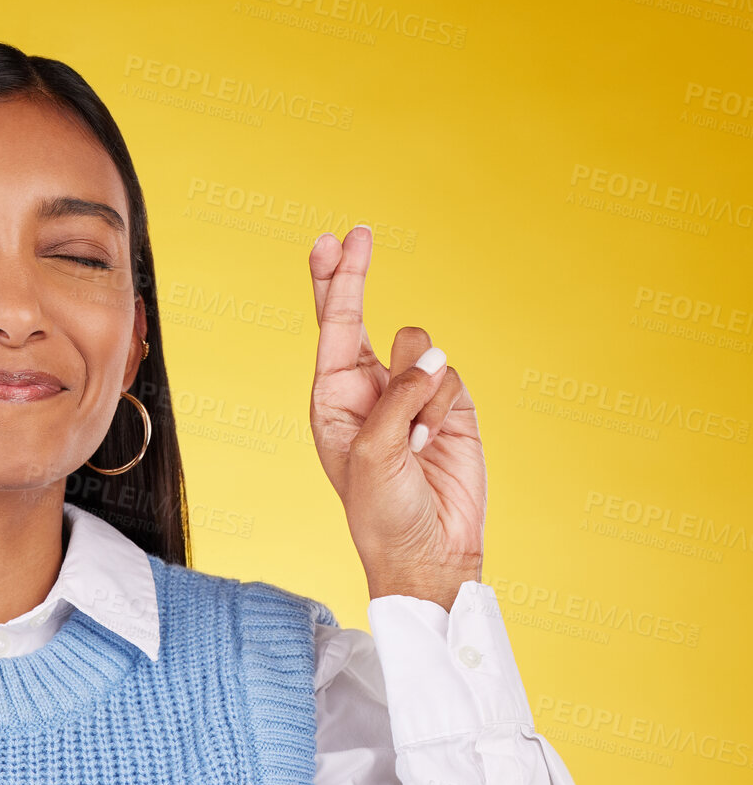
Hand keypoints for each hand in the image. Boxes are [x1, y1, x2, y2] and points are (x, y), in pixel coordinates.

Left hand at [307, 225, 484, 610]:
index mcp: (332, 401)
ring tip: (415, 438)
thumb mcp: (374, 454)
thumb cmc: (383, 513)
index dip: (334, 282)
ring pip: (421, 349)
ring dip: (421, 388)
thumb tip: (430, 359)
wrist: (429, 550)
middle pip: (359, 317)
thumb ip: (396, 399)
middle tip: (355, 234)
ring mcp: (409, 397)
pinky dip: (445, 407)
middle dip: (353, 277)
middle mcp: (367, 391)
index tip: (333, 241)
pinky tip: (435, 445)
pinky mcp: (448, 408)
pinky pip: (451, 378)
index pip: (332, 329)